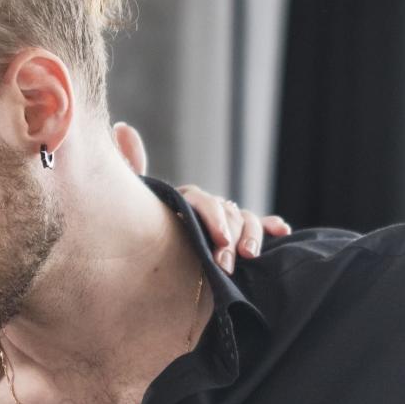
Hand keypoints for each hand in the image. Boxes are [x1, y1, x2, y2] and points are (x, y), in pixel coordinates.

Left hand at [110, 120, 290, 271]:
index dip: (214, 219)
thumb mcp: (134, 206)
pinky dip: (271, 227)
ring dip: (252, 234)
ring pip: (246, 219)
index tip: (221, 240)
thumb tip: (122, 125)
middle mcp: (208, 209)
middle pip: (229, 213)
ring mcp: (224, 224)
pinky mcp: (238, 240)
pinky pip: (259, 227)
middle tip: (225, 263)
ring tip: (250, 255)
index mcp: (186, 200)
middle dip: (231, 236)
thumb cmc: (140, 237)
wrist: (149, 277)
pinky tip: (282, 230)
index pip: (204, 202)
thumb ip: (132, 169)